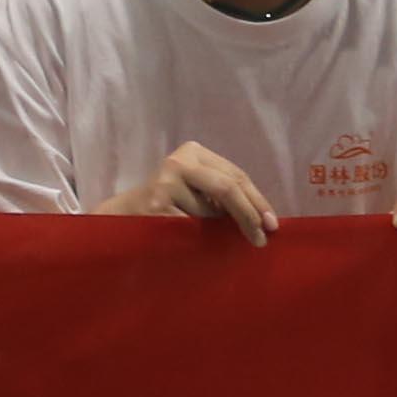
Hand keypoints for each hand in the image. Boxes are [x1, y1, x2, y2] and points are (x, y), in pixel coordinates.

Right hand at [106, 141, 277, 240]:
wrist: (123, 218)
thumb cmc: (170, 208)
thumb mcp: (199, 194)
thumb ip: (224, 197)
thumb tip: (265, 220)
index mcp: (194, 152)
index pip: (236, 175)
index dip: (257, 201)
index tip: (272, 224)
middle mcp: (179, 161)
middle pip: (228, 187)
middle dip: (249, 215)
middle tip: (262, 239)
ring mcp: (166, 181)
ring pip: (210, 212)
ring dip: (218, 231)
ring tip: (213, 237)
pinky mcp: (156, 204)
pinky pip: (192, 228)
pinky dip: (199, 240)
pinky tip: (192, 243)